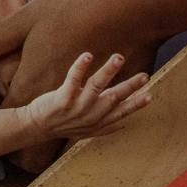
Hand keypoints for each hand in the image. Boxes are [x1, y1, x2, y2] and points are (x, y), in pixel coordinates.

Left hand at [0, 0, 155, 165]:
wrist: (126, 6)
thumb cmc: (73, 8)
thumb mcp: (27, 18)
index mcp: (35, 79)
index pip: (9, 107)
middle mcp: (57, 93)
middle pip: (33, 112)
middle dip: (20, 112)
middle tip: (7, 114)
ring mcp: (84, 94)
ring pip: (61, 113)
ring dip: (48, 109)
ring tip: (40, 109)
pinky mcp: (103, 88)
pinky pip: (86, 103)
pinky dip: (77, 101)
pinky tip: (76, 94)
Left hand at [16, 51, 150, 141]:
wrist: (36, 127)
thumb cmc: (63, 125)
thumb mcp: (86, 131)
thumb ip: (105, 128)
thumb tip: (124, 125)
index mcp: (98, 121)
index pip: (121, 112)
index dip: (136, 104)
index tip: (150, 95)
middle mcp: (90, 115)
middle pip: (113, 98)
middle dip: (130, 87)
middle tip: (144, 75)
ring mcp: (77, 107)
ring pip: (96, 86)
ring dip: (109, 71)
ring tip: (118, 58)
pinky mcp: (62, 99)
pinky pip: (73, 80)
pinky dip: (81, 67)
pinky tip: (88, 55)